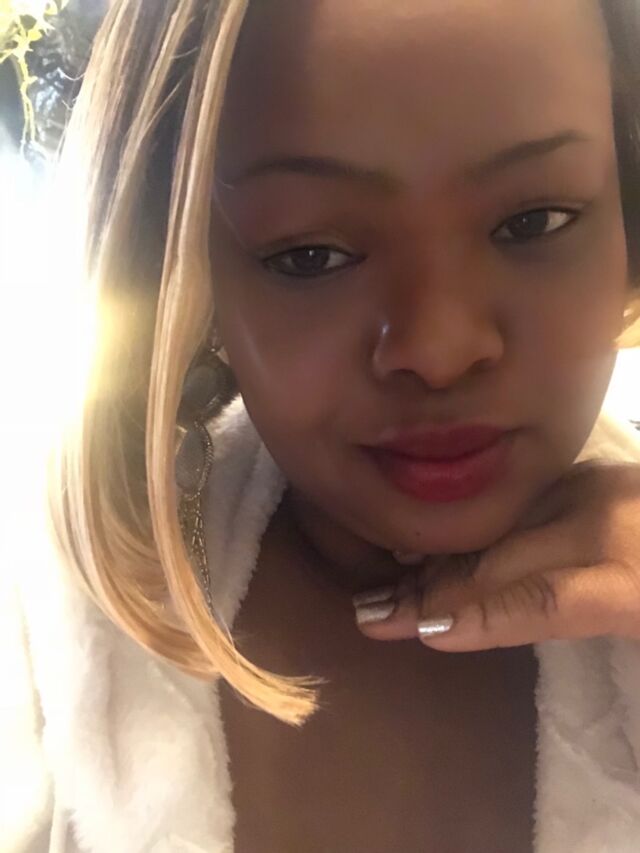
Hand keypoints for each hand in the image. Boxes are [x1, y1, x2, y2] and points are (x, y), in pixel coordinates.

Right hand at [354, 462, 639, 651]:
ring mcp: (589, 489)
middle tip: (371, 616)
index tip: (425, 630)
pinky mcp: (581, 475)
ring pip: (494, 531)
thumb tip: (477, 623)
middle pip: (504, 562)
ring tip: (380, 588)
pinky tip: (424, 543)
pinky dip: (462, 533)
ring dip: (433, 563)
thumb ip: (566, 612)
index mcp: (631, 578)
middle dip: (433, 592)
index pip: (543, 599)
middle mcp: (603, 522)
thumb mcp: (638, 612)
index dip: (483, 616)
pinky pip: (507, 507)